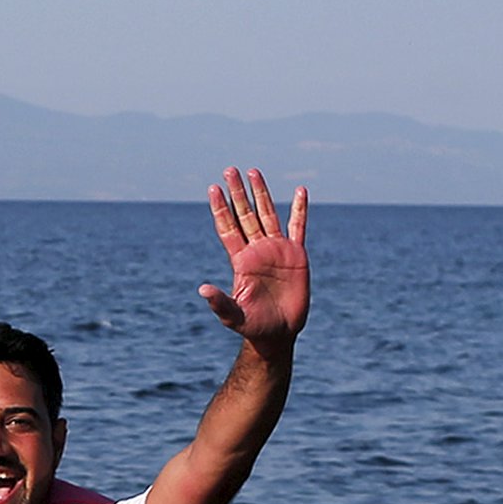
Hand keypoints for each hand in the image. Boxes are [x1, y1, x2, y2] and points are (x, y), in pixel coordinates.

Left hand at [198, 169, 310, 343]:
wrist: (279, 333)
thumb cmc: (254, 326)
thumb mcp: (234, 316)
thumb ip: (220, 302)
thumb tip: (202, 290)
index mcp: (241, 261)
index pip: (228, 228)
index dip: (221, 209)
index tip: (213, 188)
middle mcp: (257, 250)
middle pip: (245, 215)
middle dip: (238, 193)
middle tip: (229, 170)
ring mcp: (276, 250)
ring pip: (267, 214)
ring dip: (261, 194)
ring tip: (253, 172)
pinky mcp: (296, 255)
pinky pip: (298, 227)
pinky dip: (300, 210)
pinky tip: (300, 191)